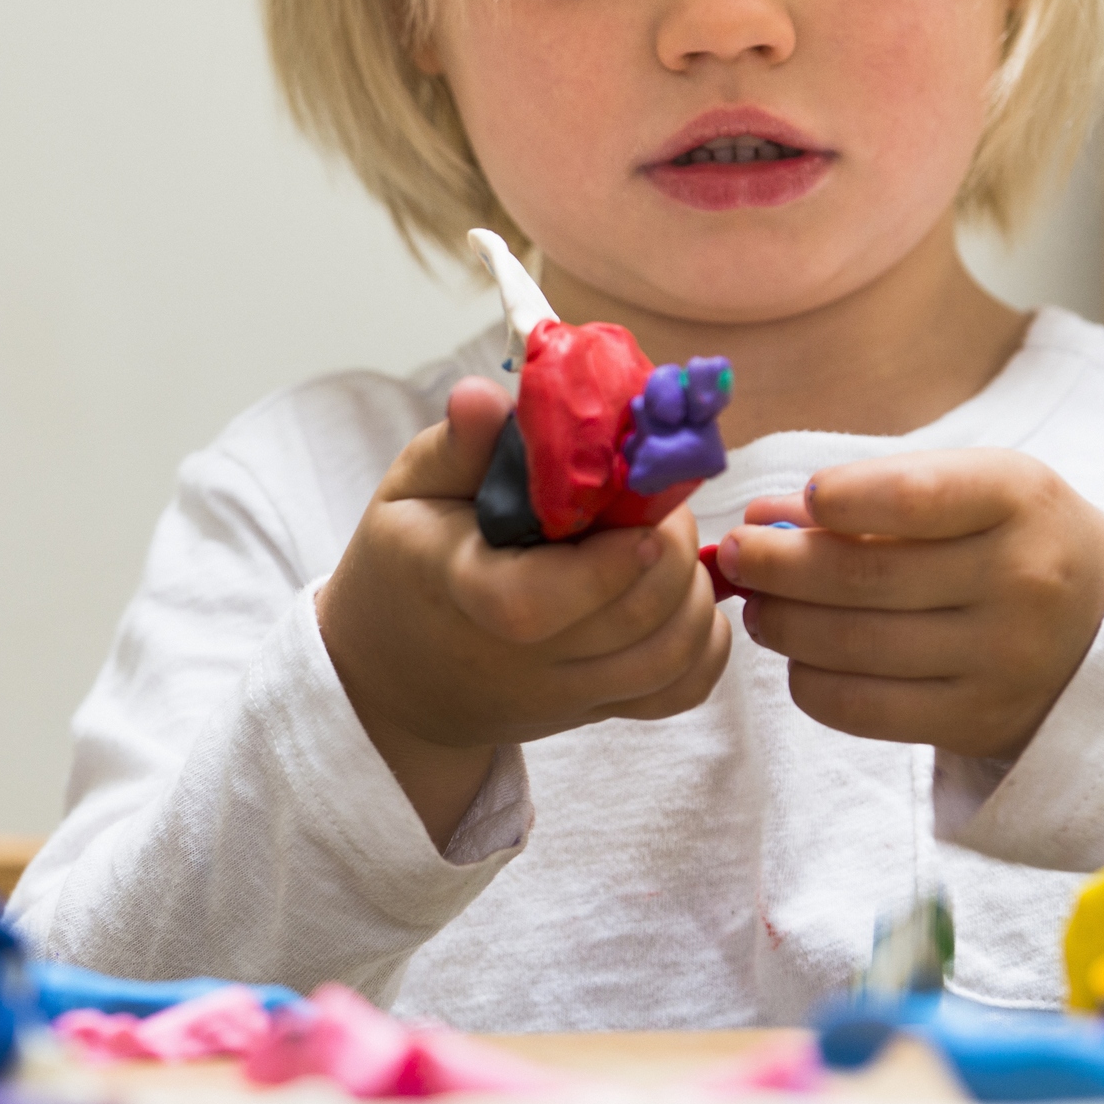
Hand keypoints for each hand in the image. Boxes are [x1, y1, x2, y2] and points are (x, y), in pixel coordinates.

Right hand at [320, 378, 733, 838]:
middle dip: (671, 546)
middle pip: (631, 619)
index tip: (645, 526)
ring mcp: (565, 691)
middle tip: (655, 501)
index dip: (605, 569)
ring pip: (668, 653)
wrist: (398, 678)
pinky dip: (705, 645)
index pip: (535, 604)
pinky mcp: (597, 707)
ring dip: (693, 590)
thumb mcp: (408, 495)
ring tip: (667, 544)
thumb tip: (485, 397)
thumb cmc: (406, 568)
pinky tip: (687, 601)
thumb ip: (454, 448)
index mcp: (464, 592)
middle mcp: (521, 655)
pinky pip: (678, 691)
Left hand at [717, 450, 1103, 761]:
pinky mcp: (975, 719)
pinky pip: (861, 706)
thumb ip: (874, 489)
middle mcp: (1020, 581)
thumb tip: (764, 514)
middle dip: (775, 564)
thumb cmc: (1009, 538)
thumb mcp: (971, 489)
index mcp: (1018, 501)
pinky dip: (809, 679)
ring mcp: (1002, 659)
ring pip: (852, 644)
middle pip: (864, 576)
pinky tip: (800, 656)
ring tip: (759, 604)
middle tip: (737, 554)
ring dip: (782, 622)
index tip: (801, 499)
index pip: (913, 495)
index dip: (839, 497)